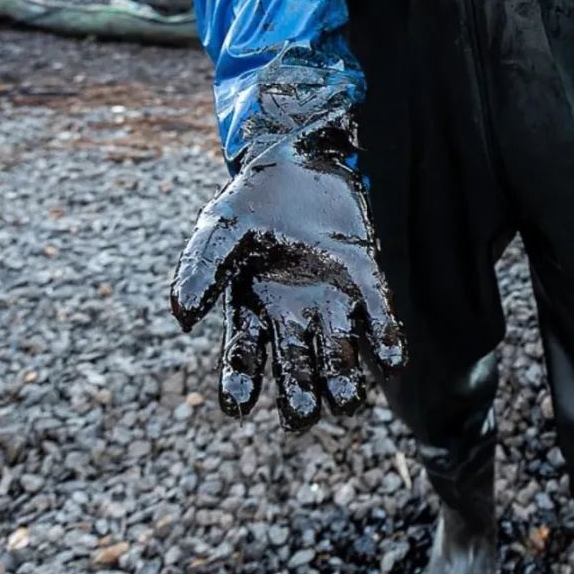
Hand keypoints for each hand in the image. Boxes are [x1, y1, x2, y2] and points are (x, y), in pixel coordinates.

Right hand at [170, 127, 405, 430]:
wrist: (300, 161)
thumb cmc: (255, 200)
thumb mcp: (220, 229)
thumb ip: (200, 270)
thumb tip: (183, 321)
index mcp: (252, 310)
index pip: (243, 359)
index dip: (239, 384)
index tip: (238, 407)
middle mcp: (292, 317)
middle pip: (297, 370)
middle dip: (300, 396)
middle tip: (302, 413)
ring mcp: (332, 302)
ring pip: (340, 357)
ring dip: (345, 381)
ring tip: (347, 399)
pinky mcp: (366, 282)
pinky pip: (379, 319)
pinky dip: (386, 341)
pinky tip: (390, 360)